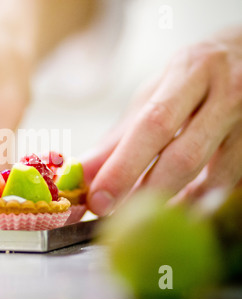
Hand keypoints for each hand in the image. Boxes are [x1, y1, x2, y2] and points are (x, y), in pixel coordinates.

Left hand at [83, 26, 241, 215]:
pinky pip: (229, 184)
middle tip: (112, 213)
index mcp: (189, 72)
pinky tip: (176, 206)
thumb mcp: (154, 94)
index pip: (152, 124)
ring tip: (143, 213)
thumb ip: (119, 135)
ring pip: (213, 178)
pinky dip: (199, 201)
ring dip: (173, 202)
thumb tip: (84, 172)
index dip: (124, 166)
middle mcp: (225, 93)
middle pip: (184, 156)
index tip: (98, 197)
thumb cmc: (192, 78)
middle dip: (144, 191)